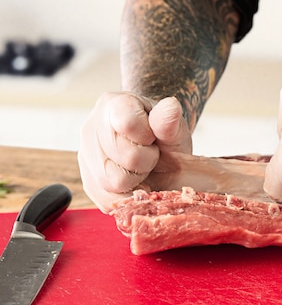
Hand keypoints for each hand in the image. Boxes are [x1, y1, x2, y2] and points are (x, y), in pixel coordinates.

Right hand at [78, 93, 191, 211]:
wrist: (156, 149)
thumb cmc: (164, 136)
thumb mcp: (173, 126)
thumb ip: (170, 120)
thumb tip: (171, 107)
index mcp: (113, 105)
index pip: (127, 123)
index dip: (147, 137)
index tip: (152, 137)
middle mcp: (91, 128)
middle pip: (124, 157)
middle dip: (146, 161)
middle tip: (151, 155)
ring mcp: (85, 156)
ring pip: (112, 182)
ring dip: (136, 180)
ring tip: (141, 168)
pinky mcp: (88, 182)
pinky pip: (107, 199)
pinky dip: (127, 197)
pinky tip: (135, 182)